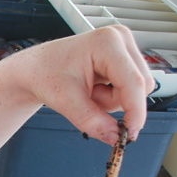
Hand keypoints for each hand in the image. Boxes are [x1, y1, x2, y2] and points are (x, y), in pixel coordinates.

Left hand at [13, 25, 153, 143]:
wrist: (37, 68)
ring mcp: (124, 48)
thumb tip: (114, 136)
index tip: (131, 133)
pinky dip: (110, 96)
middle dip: (114, 103)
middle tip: (86, 101)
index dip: (136, 110)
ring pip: (136, 90)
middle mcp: (120, 39)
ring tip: (87, 92)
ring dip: (111, 101)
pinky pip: (129, 89)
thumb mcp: (64, 101)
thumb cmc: (45, 74)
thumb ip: (90, 121)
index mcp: (107, 42)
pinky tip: (93, 88)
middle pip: (140, 86)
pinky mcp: (124, 58)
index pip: (133, 81)